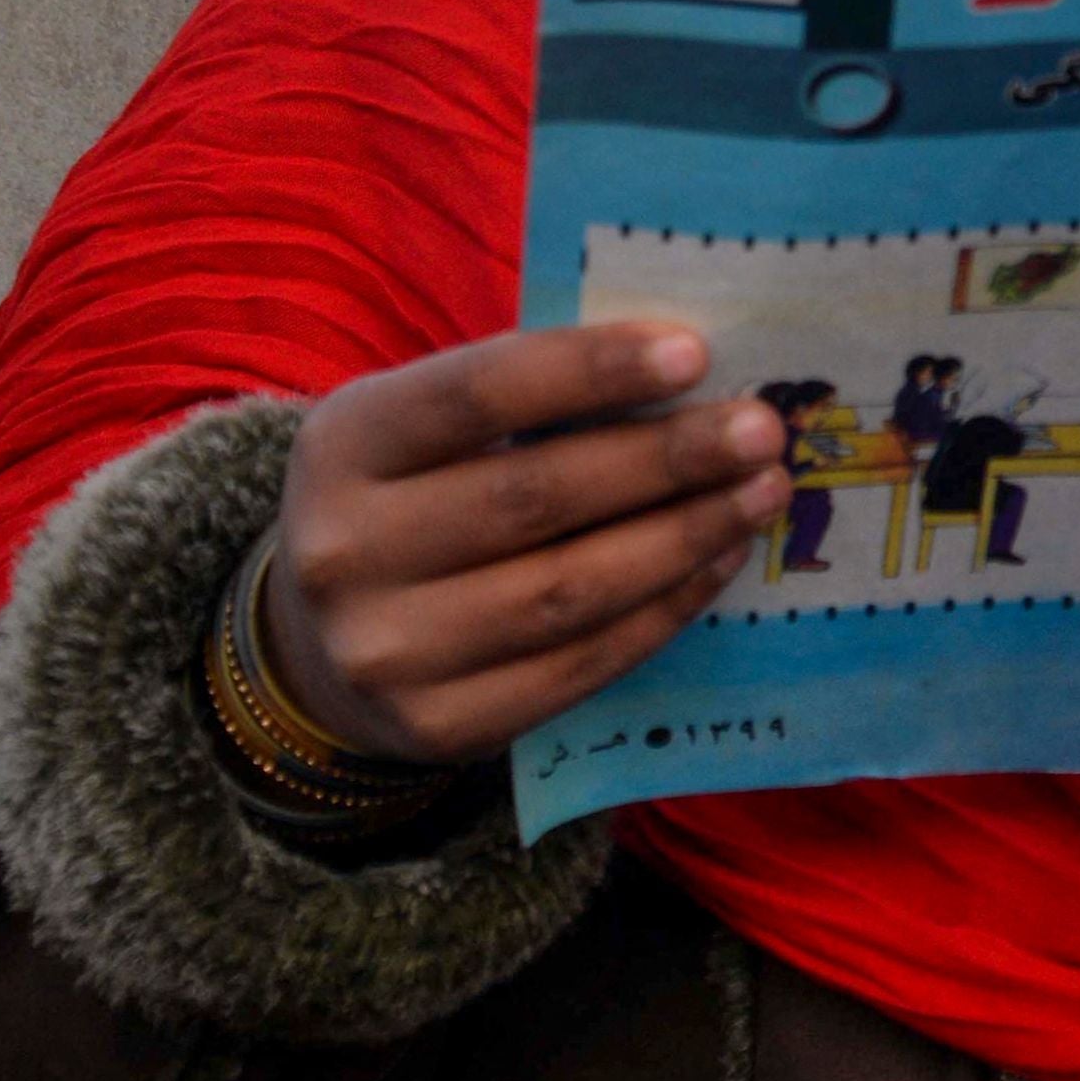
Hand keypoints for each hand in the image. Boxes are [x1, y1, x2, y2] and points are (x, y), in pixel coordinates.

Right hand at [258, 323, 788, 766]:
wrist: (318, 649)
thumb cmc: (405, 501)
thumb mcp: (419, 430)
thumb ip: (522, 398)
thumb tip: (683, 371)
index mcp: (344, 443)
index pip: (477, 393)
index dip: (589, 370)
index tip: (696, 353)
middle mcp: (347, 550)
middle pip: (534, 497)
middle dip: (665, 460)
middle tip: (761, 430)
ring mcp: (388, 652)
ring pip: (568, 591)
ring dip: (683, 537)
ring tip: (759, 494)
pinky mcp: (439, 727)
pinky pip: (577, 667)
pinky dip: (661, 611)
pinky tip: (716, 562)